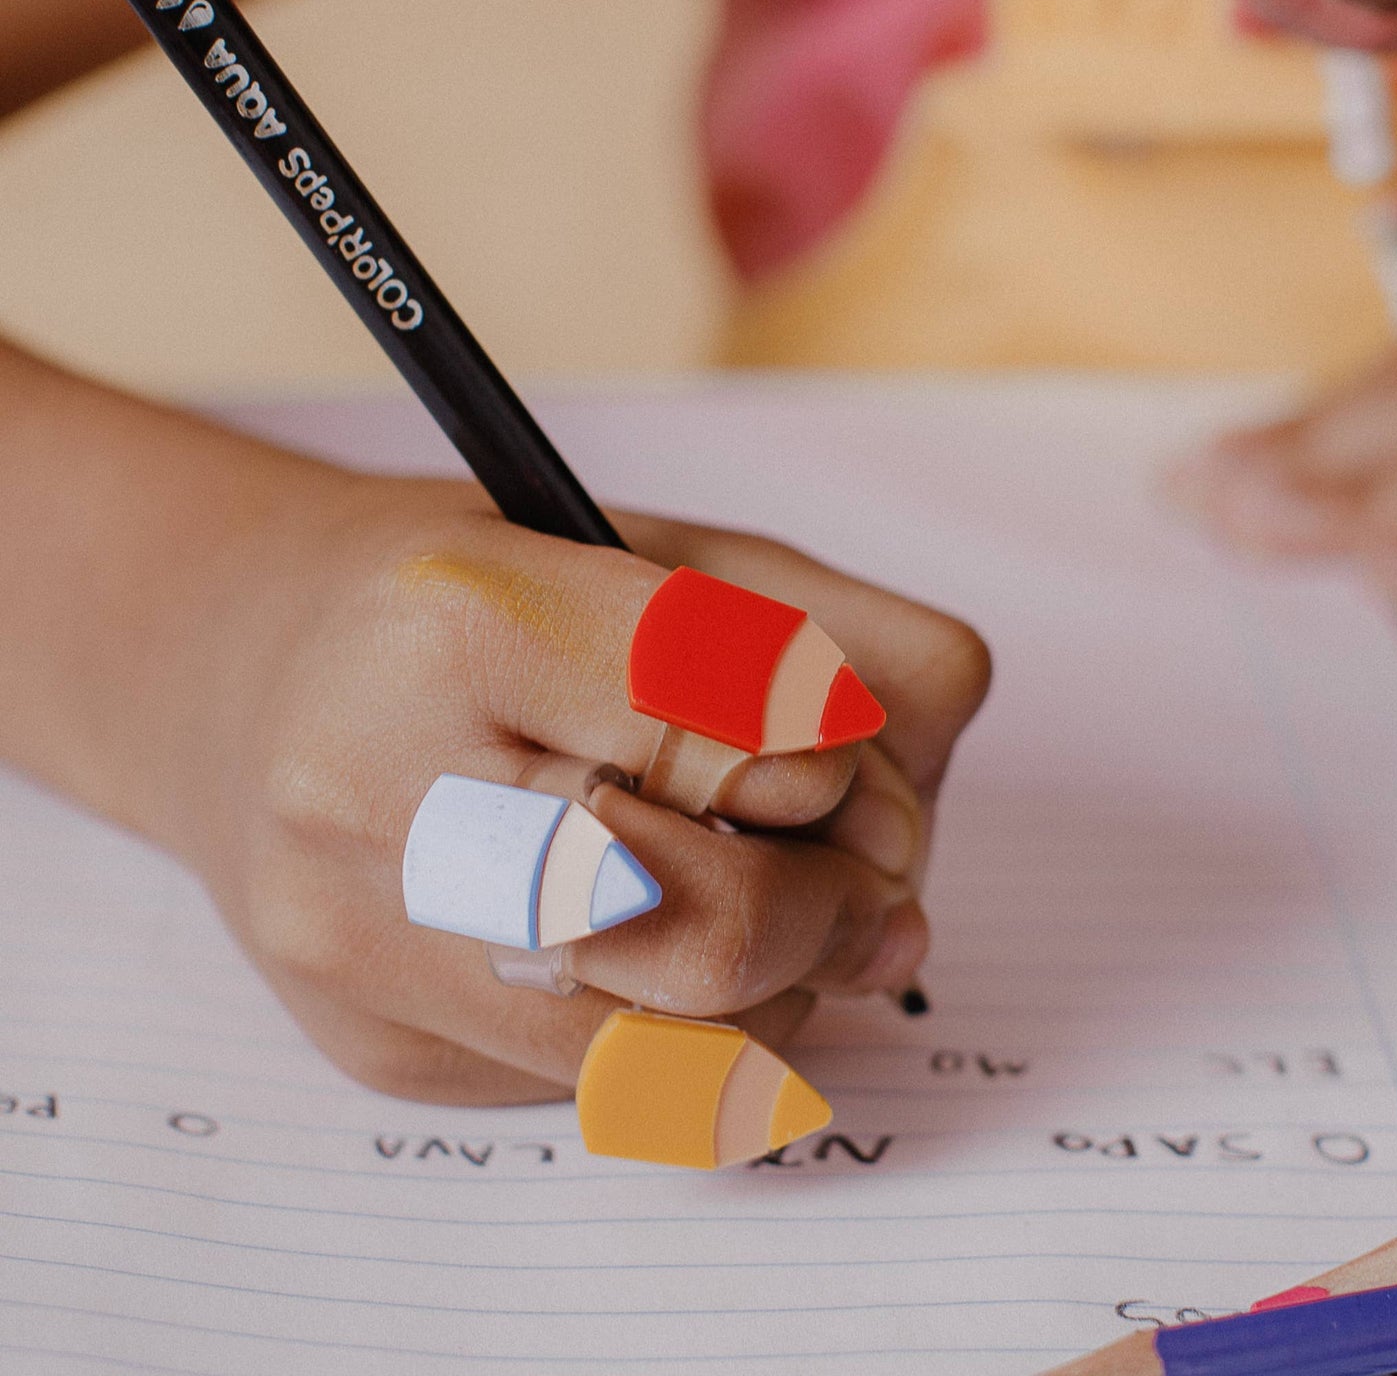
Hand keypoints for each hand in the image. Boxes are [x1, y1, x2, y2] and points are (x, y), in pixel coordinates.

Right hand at [161, 475, 989, 1104]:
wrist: (251, 673)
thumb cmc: (494, 595)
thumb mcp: (670, 552)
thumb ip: (840, 648)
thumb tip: (905, 843)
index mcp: (457, 618)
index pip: (724, 723)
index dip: (827, 747)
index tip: (836, 748)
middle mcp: (376, 787)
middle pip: (709, 921)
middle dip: (840, 905)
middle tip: (869, 867)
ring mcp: (362, 938)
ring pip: (674, 1043)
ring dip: (793, 987)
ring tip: (799, 911)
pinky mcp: (378, 1044)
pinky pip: (613, 1085)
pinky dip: (706, 1030)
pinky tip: (687, 946)